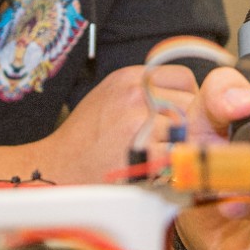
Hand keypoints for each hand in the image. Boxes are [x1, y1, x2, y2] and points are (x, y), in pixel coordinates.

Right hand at [33, 63, 199, 183]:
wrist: (56, 170)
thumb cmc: (84, 141)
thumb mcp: (112, 99)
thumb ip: (147, 94)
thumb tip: (188, 99)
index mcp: (131, 78)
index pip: (184, 78)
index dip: (189, 100)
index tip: (182, 119)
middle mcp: (136, 93)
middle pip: (192, 103)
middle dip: (193, 124)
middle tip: (179, 144)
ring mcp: (138, 119)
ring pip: (191, 128)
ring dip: (189, 146)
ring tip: (170, 158)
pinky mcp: (142, 149)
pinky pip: (180, 153)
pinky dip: (179, 164)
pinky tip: (166, 171)